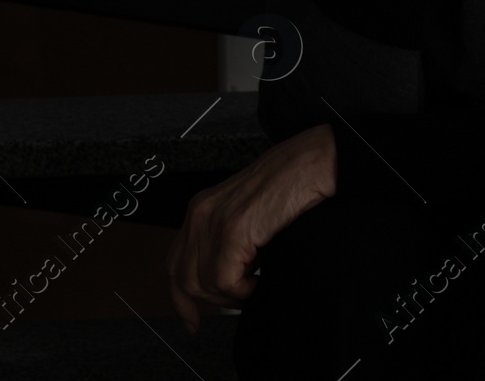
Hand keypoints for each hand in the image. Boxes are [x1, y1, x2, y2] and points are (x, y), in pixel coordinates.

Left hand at [166, 123, 336, 327]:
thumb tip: (227, 285)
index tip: (191, 321)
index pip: (174, 264)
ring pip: (203, 283)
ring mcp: (214, 220)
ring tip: (256, 284)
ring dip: (232, 295)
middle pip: (182, 278)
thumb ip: (229, 245)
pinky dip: (243, 290)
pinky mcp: (233, 228)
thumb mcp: (247, 218)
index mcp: (200, 209)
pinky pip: (224, 279)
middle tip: (239, 299)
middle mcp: (199, 213)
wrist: (310, 164)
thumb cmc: (289, 189)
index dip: (180, 298)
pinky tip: (260, 279)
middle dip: (208, 301)